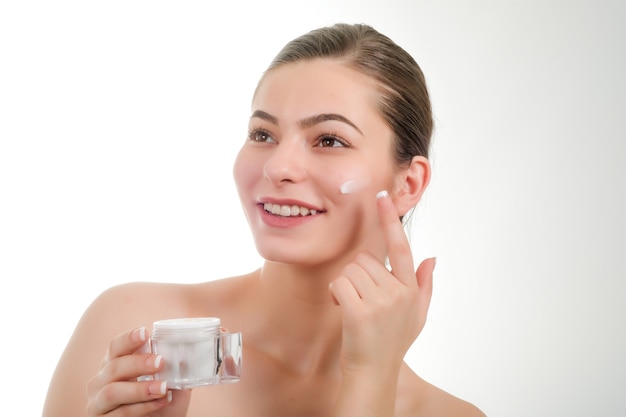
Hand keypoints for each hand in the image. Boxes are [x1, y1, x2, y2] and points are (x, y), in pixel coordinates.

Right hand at [86, 327, 190, 416]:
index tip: (145, 333)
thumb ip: (175, 370)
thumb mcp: (169, 384)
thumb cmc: (159, 403)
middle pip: (113, 367)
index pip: (116, 347)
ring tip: (164, 388)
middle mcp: (100, 382)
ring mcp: (97, 404)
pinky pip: (119, 414)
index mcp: (114, 365)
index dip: (129, 339)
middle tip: (160, 362)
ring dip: (140, 389)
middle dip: (138, 363)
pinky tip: (160, 402)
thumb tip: (185, 354)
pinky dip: (142, 407)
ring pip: (112, 392)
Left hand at [329, 190, 434, 374]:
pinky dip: (334, 294)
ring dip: (344, 286)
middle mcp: (399, 293)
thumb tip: (433, 258)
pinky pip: (339, 284)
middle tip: (359, 299)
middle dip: (356, 276)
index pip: (402, 248)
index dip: (391, 221)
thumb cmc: (391, 343)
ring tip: (352, 307)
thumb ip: (425, 285)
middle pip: (365, 260)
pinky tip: (341, 309)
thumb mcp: (416, 316)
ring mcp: (381, 302)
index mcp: (411, 290)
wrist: (373, 374)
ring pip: (350, 271)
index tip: (383, 197)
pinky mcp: (361, 312)